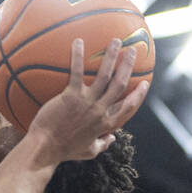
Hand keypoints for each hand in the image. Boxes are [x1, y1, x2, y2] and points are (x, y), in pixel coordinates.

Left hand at [26, 38, 149, 162]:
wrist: (46, 148)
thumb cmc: (65, 150)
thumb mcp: (90, 151)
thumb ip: (103, 144)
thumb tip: (112, 138)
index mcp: (107, 123)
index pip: (129, 106)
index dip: (139, 94)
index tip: (145, 83)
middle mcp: (101, 110)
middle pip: (120, 83)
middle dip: (128, 65)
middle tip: (133, 50)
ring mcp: (87, 102)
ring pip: (105, 75)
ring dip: (112, 56)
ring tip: (116, 41)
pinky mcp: (70, 96)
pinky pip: (76, 72)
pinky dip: (78, 56)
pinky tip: (79, 42)